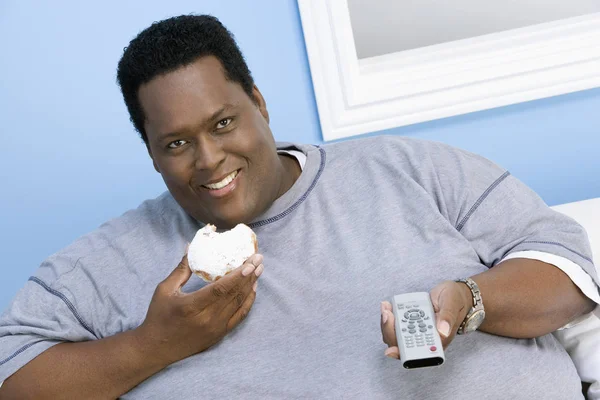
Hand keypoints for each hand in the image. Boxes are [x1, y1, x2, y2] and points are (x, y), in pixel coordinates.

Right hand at [137, 251, 263, 365]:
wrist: (157, 348)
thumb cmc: (158, 316)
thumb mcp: (165, 290)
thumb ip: (181, 269)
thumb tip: (191, 246)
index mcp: (192, 306)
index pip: (222, 288)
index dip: (238, 274)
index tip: (251, 261)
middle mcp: (208, 318)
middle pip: (234, 294)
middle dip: (249, 275)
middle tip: (259, 259)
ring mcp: (216, 328)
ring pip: (239, 304)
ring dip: (250, 286)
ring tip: (258, 270)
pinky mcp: (219, 335)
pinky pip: (239, 316)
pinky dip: (248, 302)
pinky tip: (252, 289)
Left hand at [380, 281, 471, 358]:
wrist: (453, 294)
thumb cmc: (455, 300)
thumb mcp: (452, 303)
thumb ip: (448, 317)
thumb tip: (442, 331)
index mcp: (438, 342)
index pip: (418, 355)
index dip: (403, 354)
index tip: (391, 349)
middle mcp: (425, 340)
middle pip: (402, 345)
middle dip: (390, 331)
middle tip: (387, 314)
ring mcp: (416, 331)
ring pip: (396, 336)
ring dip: (386, 324)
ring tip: (386, 307)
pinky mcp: (411, 323)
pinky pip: (396, 325)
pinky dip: (389, 317)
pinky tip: (387, 306)